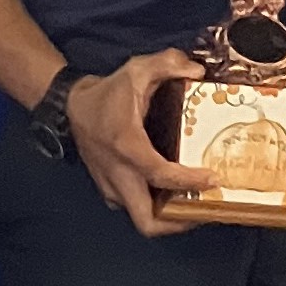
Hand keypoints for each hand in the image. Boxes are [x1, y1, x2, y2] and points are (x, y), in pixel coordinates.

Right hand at [65, 51, 216, 237]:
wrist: (72, 107)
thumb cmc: (107, 93)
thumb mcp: (136, 70)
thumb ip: (168, 63)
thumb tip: (197, 71)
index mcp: (127, 146)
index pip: (161, 176)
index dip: (190, 182)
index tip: (213, 180)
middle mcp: (118, 174)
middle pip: (148, 222)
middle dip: (180, 222)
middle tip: (206, 208)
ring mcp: (111, 187)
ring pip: (143, 220)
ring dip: (171, 217)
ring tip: (197, 202)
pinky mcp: (109, 191)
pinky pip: (136, 208)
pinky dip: (157, 207)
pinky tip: (174, 192)